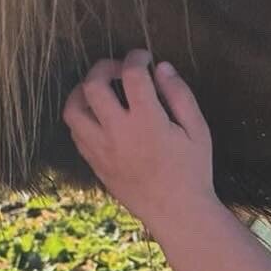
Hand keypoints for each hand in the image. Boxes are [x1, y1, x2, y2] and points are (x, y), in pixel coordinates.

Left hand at [62, 50, 215, 231]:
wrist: (176, 213)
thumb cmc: (192, 170)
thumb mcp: (198, 130)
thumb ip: (179, 95)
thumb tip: (161, 67)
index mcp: (147, 121)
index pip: (131, 74)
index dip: (136, 57)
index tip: (144, 57)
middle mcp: (117, 133)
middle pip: (92, 86)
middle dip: (104, 67)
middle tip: (119, 68)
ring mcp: (101, 149)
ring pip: (73, 109)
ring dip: (83, 91)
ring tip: (100, 88)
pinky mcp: (94, 163)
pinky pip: (75, 132)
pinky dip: (82, 116)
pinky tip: (100, 115)